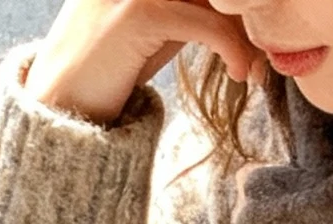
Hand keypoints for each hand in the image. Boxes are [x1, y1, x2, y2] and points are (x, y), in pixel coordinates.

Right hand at [27, 0, 259, 125]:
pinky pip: (206, 24)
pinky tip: (240, 73)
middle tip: (268, 49)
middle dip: (247, 15)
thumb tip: (245, 10)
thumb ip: (190, 5)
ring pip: (217, 1)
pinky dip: (233, 49)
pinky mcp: (138, 12)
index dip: (238, 6)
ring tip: (257, 69)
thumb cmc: (113, 64)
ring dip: (247, 35)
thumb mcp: (157, 23)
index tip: (259, 32)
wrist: (64, 104)